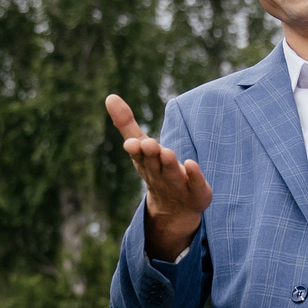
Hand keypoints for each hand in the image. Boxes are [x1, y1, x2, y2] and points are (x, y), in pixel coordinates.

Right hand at [109, 94, 211, 260]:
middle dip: (150, 154)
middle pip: (154, 164)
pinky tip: (191, 164)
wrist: (175, 210)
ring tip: (166, 152)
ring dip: (169, 164)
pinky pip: (196, 184)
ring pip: (172, 174)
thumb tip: (110, 96)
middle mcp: (160, 175)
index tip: (131, 143)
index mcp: (146, 164)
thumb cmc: (157, 171)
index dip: (135, 150)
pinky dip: (194, 176)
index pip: (138, 156)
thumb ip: (127, 124)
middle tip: (148, 144)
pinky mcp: (197, 192)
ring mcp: (178, 185)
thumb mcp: (141, 148)